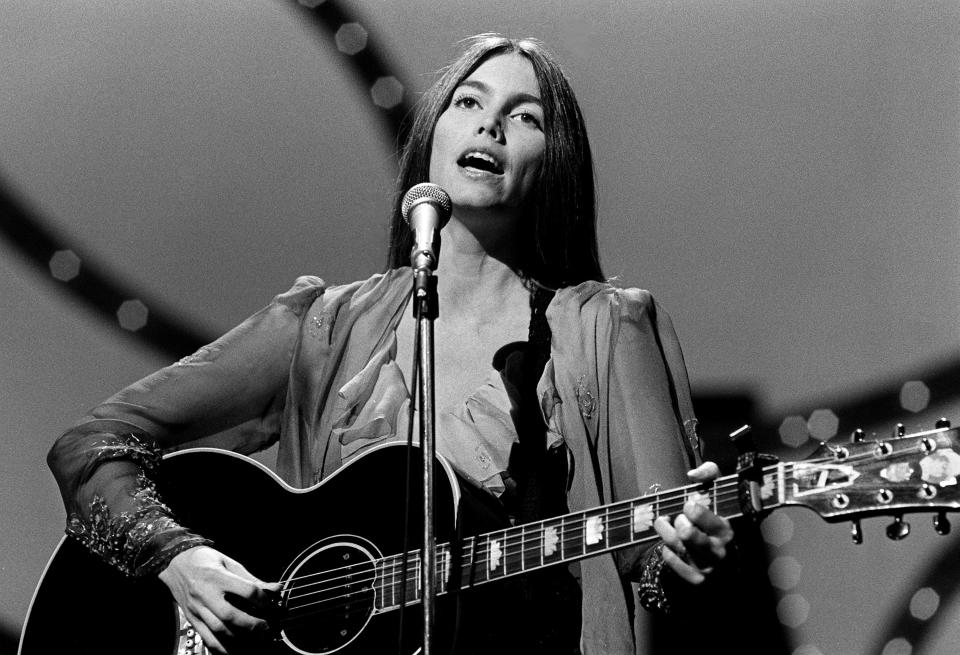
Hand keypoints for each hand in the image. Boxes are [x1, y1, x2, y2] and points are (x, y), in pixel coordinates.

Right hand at [158, 546, 280, 653]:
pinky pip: (206, 638)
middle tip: (266, 627)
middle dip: (251, 624)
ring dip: (239, 638)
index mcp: (217, 576)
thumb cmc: (204, 560)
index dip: (263, 599)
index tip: (271, 603)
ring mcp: (197, 609)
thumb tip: (275, 588)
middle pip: (230, 615)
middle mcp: (205, 594)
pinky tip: (233, 649)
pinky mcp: (192, 619)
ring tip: (255, 639)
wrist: (175, 563)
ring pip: (218, 630)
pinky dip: (221, 647)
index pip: (246, 591)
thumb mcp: (229, 562)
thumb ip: (251, 578)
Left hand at [653, 461, 733, 583]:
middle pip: (685, 532)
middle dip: (677, 521)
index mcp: (726, 529)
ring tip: (666, 524)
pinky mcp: (696, 579)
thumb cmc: (716, 514)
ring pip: (674, 544)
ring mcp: (708, 566)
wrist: (722, 550)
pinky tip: (671, 544)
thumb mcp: (718, 489)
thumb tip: (692, 474)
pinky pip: (670, 560)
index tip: (689, 506)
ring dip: (665, 530)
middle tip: (679, 518)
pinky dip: (666, 549)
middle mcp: (719, 550)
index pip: (699, 514)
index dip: (690, 507)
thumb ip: (709, 473)